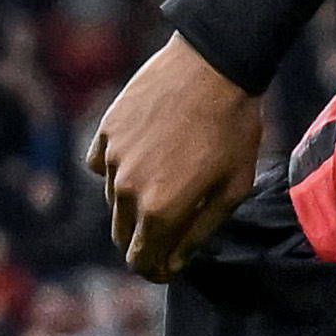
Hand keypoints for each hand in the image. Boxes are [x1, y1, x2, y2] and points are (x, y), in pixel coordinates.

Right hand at [84, 38, 266, 280]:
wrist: (214, 65)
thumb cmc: (233, 128)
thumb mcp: (232, 188)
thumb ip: (200, 232)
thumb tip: (175, 261)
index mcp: (161, 211)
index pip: (143, 262)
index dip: (157, 270)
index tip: (170, 265)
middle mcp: (127, 190)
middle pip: (123, 237)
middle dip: (144, 242)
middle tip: (169, 228)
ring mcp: (113, 159)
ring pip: (112, 202)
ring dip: (133, 204)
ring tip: (165, 180)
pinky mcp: (106, 131)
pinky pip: (101, 165)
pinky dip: (116, 169)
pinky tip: (142, 155)